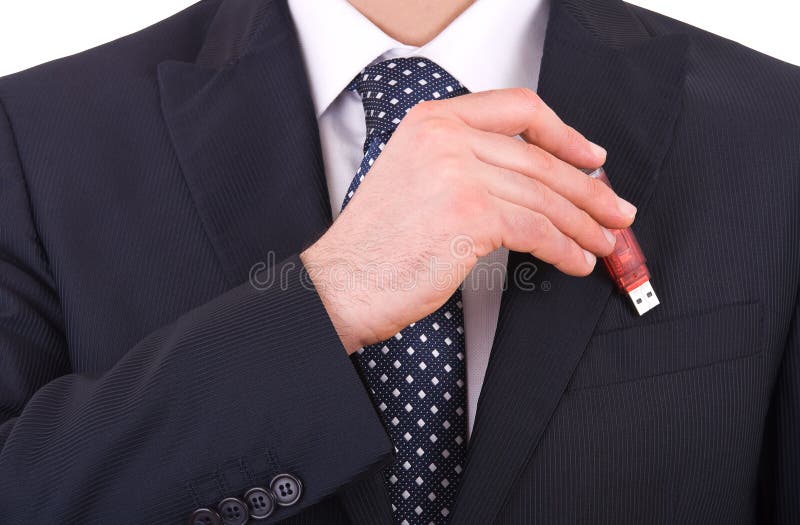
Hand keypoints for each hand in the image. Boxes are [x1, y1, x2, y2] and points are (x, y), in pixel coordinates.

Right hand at [300, 88, 636, 352]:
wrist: (342, 281)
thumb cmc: (375, 243)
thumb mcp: (414, 177)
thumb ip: (464, 163)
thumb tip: (531, 182)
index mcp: (432, 121)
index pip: (518, 107)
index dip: (564, 132)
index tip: (590, 156)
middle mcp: (446, 138)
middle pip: (541, 159)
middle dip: (588, 190)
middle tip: (615, 210)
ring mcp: (459, 174)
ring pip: (545, 196)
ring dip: (583, 224)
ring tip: (603, 242)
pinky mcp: (471, 216)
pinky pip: (538, 230)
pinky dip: (565, 247)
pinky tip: (575, 259)